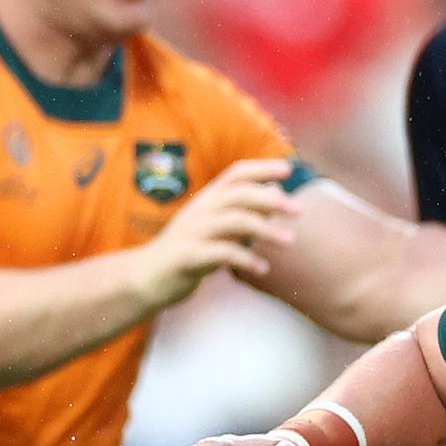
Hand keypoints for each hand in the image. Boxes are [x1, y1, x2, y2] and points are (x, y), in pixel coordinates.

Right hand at [143, 159, 300, 302]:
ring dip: (265, 230)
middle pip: (239, 194)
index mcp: (207, 200)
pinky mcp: (188, 256)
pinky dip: (246, 259)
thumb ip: (245, 212)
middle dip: (271, 199)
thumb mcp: (218, 229)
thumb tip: (276, 192)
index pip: (236, 174)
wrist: (147, 277)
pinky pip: (221, 254)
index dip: (262, 168)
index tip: (288, 168)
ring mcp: (193, 232)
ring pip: (234, 222)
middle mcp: (201, 210)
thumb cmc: (189, 251)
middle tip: (299, 210)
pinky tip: (264, 269)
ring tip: (290, 241)